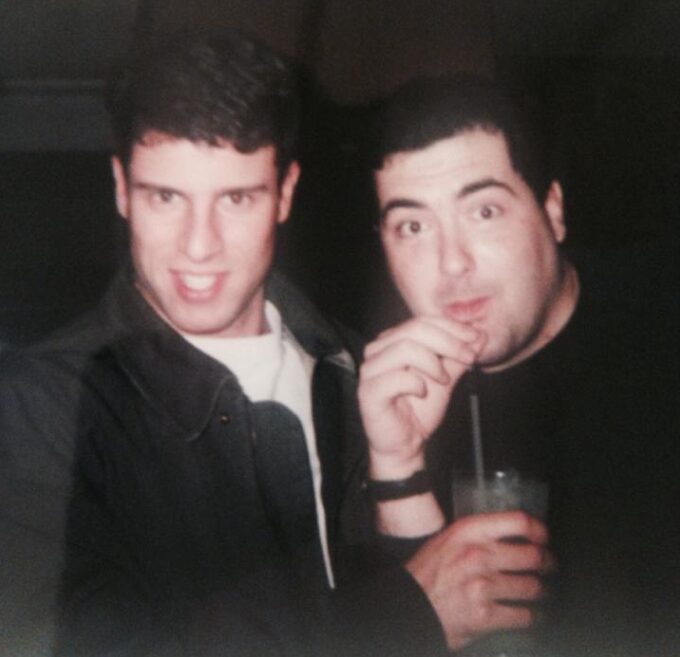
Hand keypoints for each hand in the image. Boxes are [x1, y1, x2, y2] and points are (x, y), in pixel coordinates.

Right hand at [358, 317, 483, 477]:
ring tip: (444, 379)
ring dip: (433, 362)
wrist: (406, 444)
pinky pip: (395, 377)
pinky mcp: (368, 391)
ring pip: (404, 348)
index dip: (451, 327)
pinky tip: (423, 392)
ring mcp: (370, 370)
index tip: (476, 338)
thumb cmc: (420, 409)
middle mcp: (378, 350)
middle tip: (469, 357)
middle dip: (448, 342)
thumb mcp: (445, 378)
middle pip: (414, 330)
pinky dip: (416, 382)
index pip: (423, 321)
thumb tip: (480, 336)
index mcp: (393, 340)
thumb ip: (458, 357)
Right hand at [405, 512, 550, 649]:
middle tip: (549, 566)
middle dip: (547, 563)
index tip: (544, 537)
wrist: (408, 605)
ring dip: (541, 592)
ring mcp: (483, 586)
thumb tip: (508, 534)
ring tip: (542, 592)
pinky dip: (531, 617)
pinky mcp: (485, 615)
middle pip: (533, 555)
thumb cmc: (425, 572)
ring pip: (532, 587)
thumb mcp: (447, 539)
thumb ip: (476, 535)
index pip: (518, 521)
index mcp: (469, 531)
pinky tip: (532, 615)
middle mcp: (479, 555)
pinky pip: (523, 615)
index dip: (539, 529)